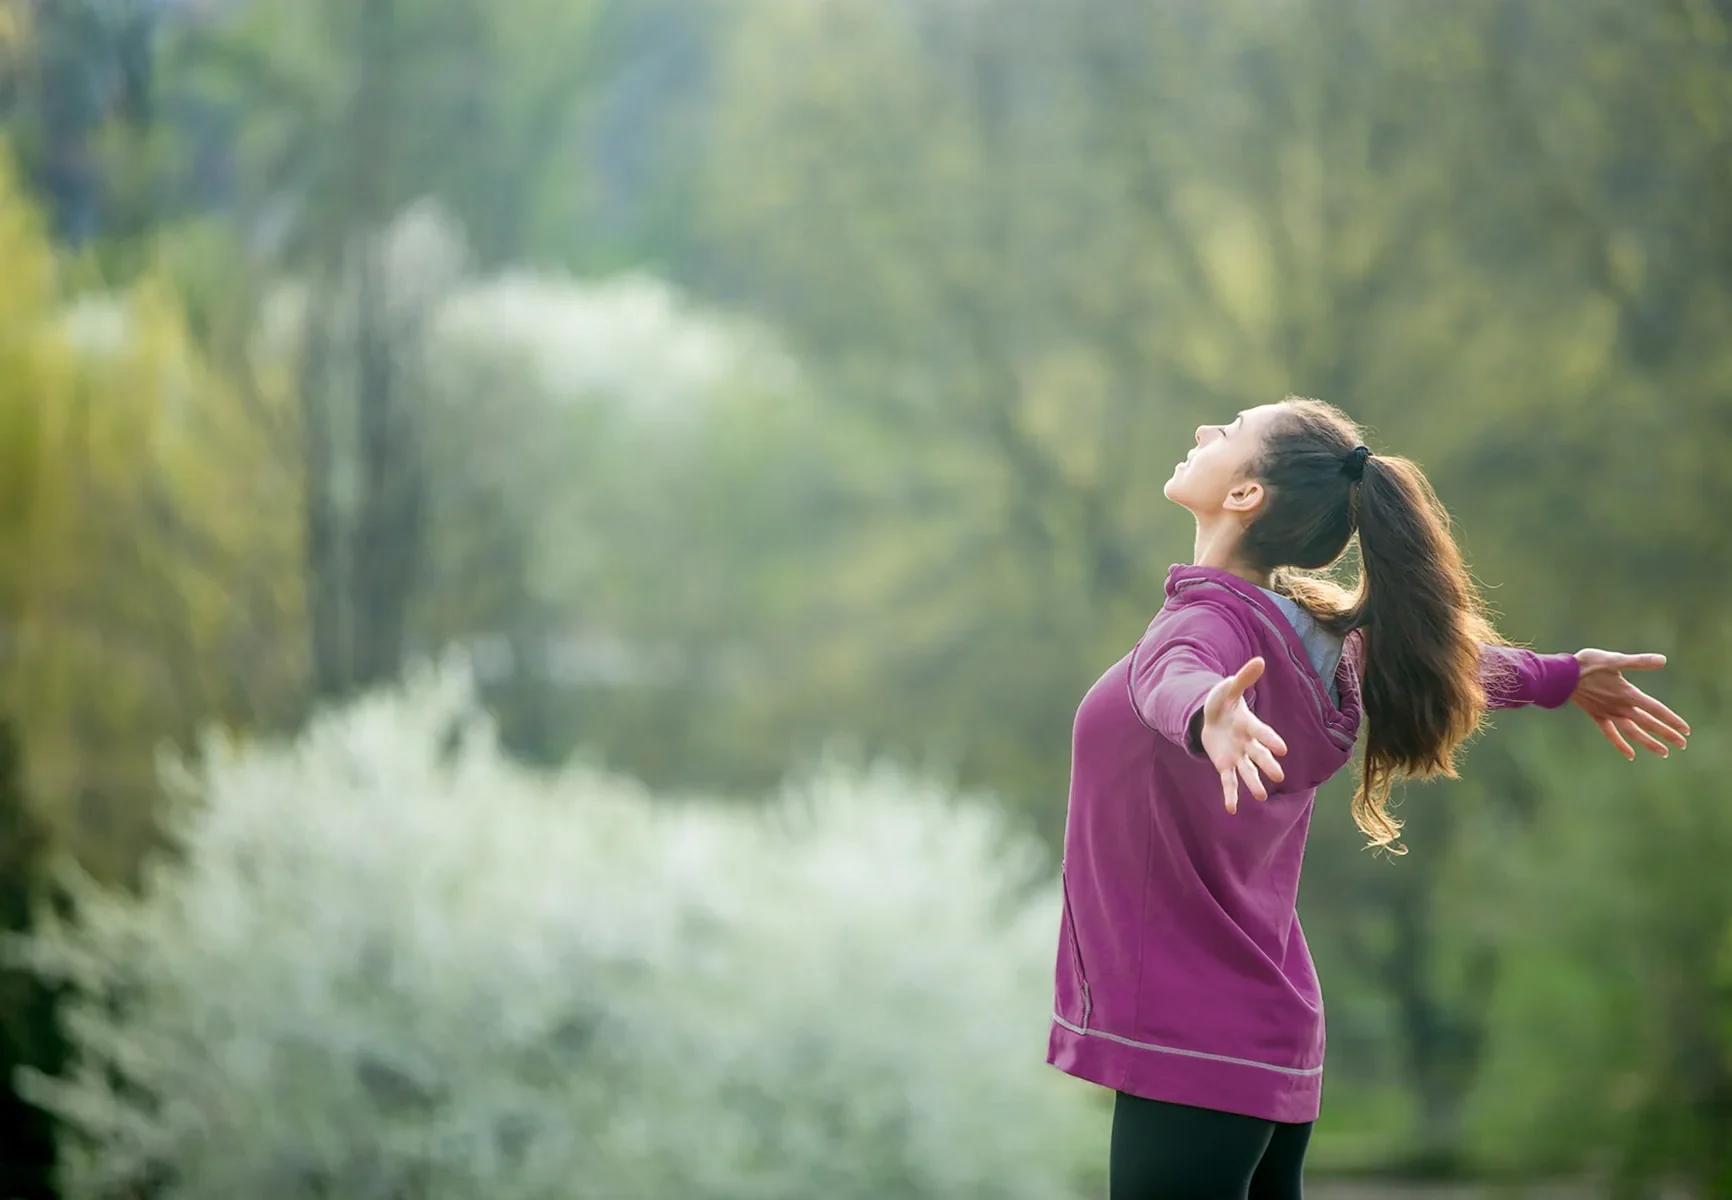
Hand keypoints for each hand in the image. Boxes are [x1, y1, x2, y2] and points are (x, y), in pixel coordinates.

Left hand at [1200, 657, 1288, 813]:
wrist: (1212, 717)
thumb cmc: (1223, 701)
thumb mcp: (1228, 689)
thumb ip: (1242, 678)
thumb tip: (1259, 660)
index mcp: (1249, 724)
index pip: (1262, 732)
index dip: (1270, 739)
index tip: (1282, 749)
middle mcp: (1248, 743)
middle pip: (1259, 755)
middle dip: (1268, 764)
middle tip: (1279, 775)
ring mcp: (1238, 756)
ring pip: (1247, 771)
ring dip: (1254, 784)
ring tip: (1260, 797)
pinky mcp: (1225, 765)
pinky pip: (1229, 782)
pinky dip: (1230, 795)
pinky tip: (1231, 810)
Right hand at [1570, 649, 1689, 759]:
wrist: (1561, 675)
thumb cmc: (1587, 664)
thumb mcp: (1614, 659)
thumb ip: (1639, 662)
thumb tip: (1662, 660)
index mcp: (1627, 693)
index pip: (1655, 709)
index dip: (1671, 719)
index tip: (1686, 730)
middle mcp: (1620, 707)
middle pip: (1647, 723)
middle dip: (1666, 733)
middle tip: (1683, 744)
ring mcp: (1608, 713)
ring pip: (1632, 731)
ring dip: (1648, 742)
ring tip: (1664, 753)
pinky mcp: (1596, 715)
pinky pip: (1610, 733)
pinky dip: (1620, 744)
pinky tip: (1630, 754)